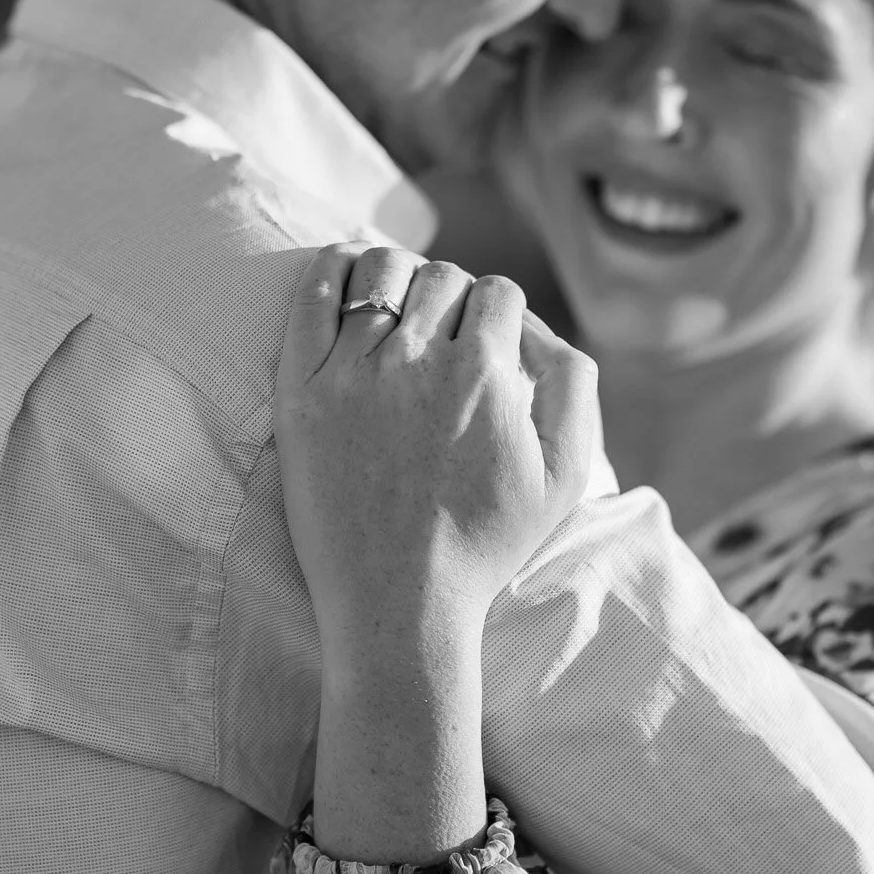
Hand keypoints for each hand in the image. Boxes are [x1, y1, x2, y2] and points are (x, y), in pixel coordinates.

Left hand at [276, 244, 598, 647]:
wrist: (401, 605)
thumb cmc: (486, 544)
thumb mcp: (565, 473)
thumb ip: (572, 386)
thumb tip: (539, 329)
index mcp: (486, 376)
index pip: (499, 293)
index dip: (500, 314)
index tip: (487, 343)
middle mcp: (420, 362)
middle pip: (443, 278)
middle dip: (453, 296)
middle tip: (444, 336)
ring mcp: (353, 373)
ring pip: (382, 273)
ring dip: (399, 276)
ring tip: (398, 306)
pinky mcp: (301, 392)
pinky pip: (313, 296)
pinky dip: (333, 268)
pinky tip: (345, 269)